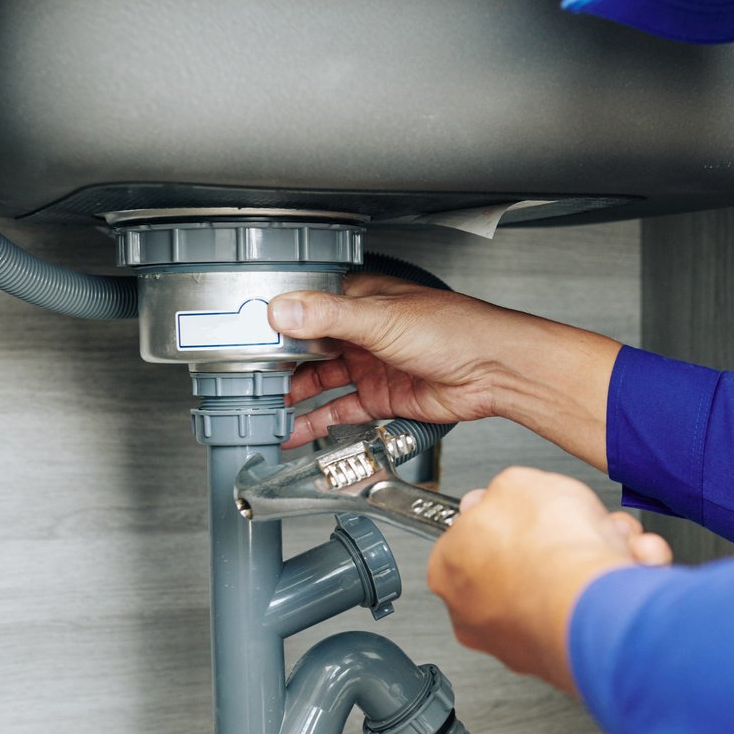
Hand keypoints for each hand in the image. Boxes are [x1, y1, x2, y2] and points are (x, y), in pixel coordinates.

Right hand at [269, 274, 619, 466]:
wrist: (495, 369)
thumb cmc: (456, 329)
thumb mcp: (382, 318)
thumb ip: (329, 318)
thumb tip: (283, 310)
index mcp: (359, 299)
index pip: (302, 308)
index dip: (272, 325)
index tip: (238, 343)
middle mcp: (361, 331)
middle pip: (305, 350)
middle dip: (275, 368)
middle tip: (240, 386)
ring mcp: (371, 364)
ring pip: (318, 383)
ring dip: (291, 400)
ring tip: (260, 415)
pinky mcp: (382, 397)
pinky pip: (339, 411)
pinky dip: (316, 423)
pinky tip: (294, 434)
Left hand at [428, 467, 672, 692]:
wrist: (591, 603)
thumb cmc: (549, 550)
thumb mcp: (518, 482)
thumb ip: (504, 489)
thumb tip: (505, 496)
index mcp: (449, 567)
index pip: (472, 533)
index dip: (509, 512)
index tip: (528, 507)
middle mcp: (474, 613)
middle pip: (524, 561)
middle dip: (562, 537)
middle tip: (579, 523)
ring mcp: (516, 640)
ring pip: (563, 586)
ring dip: (595, 558)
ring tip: (612, 542)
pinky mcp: (560, 656)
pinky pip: (590, 611)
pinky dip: (614, 587)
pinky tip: (625, 567)